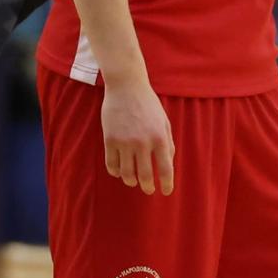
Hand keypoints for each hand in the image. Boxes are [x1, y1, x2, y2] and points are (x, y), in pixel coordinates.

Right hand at [101, 79, 174, 194]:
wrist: (126, 86)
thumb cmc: (148, 104)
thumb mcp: (164, 122)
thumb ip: (168, 143)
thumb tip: (167, 165)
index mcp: (160, 138)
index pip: (166, 169)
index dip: (166, 184)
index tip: (165, 191)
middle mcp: (143, 142)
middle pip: (145, 176)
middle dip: (147, 187)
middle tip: (148, 189)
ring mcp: (124, 141)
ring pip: (126, 173)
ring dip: (131, 181)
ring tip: (133, 181)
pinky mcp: (110, 139)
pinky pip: (111, 164)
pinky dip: (115, 172)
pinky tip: (119, 172)